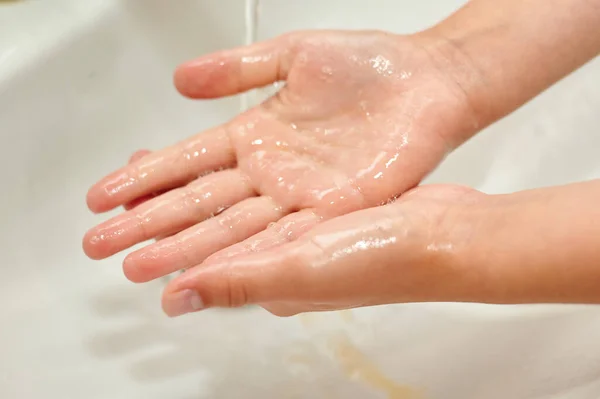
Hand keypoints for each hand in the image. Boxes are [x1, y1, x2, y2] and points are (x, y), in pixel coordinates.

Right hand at [83, 30, 476, 282]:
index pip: (187, 161)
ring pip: (233, 226)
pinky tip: (213, 269)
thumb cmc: (369, 65)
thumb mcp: (292, 55)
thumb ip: (237, 69)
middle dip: (149, 224)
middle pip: (199, 202)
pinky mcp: (335, 209)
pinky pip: (285, 235)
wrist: (428, 81)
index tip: (104, 196)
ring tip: (143, 267)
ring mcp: (300, 193)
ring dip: (187, 248)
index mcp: (255, 134)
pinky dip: (250, 254)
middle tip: (103, 246)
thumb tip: (180, 82)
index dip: (145, 178)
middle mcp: (271, 171)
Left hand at [161, 184, 484, 316]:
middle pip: (208, 230)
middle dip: (167, 209)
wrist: (446, 234)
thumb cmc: (384, 261)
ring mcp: (302, 231)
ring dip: (197, 188)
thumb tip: (176, 297)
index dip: (156, 237)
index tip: (124, 216)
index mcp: (270, 279)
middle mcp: (281, 256)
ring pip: (233, 205)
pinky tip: (227, 160)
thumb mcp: (300, 269)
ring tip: (164, 168)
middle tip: (129, 186)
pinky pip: (263, 188)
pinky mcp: (322, 207)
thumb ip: (238, 279)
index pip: (197, 259)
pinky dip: (238, 174)